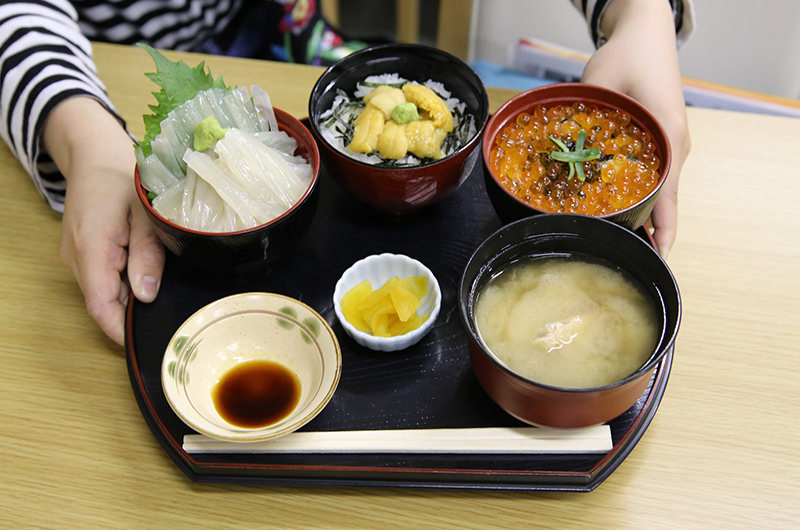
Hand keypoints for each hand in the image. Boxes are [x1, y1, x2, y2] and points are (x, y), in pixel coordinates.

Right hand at [43, 97, 164, 345]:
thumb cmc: (125, 180)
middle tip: (169, 318)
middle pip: (102, 302)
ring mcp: (73, 256)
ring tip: (161, 291)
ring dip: (127, 297)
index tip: (149, 341)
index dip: (121, 329)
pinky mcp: (78, 253)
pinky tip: (144, 274)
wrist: (95, 156)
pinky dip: (120, 283)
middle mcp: (76, 257)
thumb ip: (148, 255)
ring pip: (101, 292)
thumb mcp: (146, 215)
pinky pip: (100, 279)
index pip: (101, 305)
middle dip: (131, 314)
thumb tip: (147, 294)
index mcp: (92, 247)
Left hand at [580, 0, 690, 256]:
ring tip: (620, 244)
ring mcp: (670, 146)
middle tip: (623, 258)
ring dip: (644, 217)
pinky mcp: (659, 142)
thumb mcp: (601, 86)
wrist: (645, 33)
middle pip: (666, 202)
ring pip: (660, 192)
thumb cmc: (629, 55)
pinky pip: (653, 178)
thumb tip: (557, 152)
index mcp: (668, 138)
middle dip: (649, 232)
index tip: (657, 258)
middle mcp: (675, 148)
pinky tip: (619, 212)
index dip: (662, 230)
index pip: (669, 197)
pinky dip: (640, 197)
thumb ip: (582, 120)